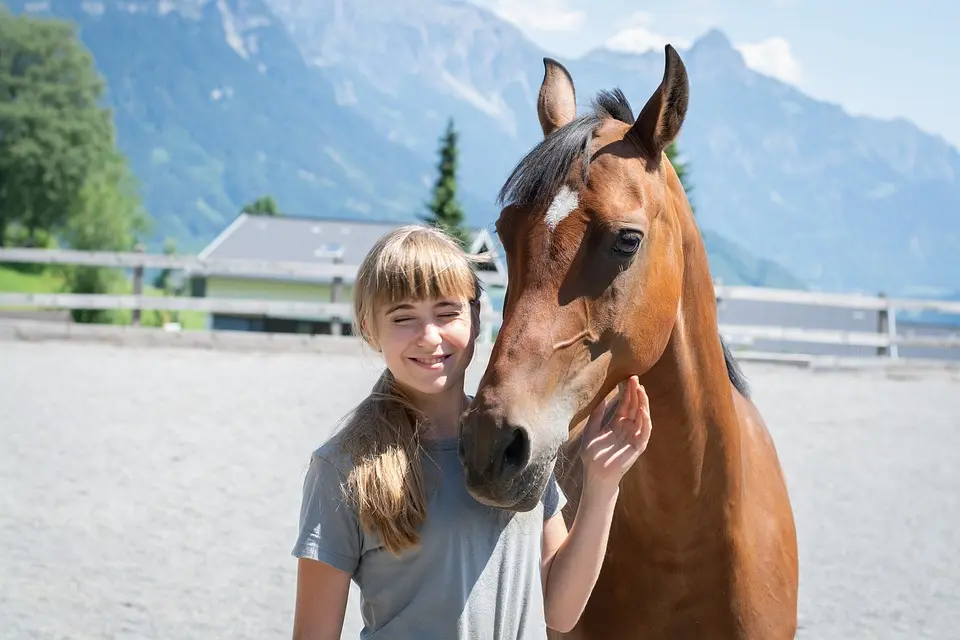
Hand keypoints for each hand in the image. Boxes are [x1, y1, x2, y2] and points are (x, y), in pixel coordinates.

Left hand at [579, 376, 652, 494]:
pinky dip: (645, 421)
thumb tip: (602, 397)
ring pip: (642, 417)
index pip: (626, 404)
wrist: (595, 474)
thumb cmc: (591, 455)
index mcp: (617, 424)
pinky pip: (645, 432)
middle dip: (635, 393)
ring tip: (640, 390)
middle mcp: (628, 429)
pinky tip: (642, 410)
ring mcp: (634, 437)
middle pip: (635, 407)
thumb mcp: (591, 430)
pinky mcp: (638, 447)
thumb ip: (597, 415)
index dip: (627, 392)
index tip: (628, 378)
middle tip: (635, 378)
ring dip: (643, 403)